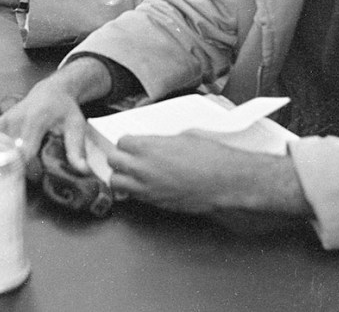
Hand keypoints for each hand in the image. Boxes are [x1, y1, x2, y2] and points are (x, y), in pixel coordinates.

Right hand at [0, 57, 112, 171]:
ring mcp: (5, 119)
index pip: (24, 150)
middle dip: (7, 169)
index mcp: (36, 120)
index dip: (22, 168)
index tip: (25, 181)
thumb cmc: (64, 108)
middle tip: (12, 183)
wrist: (52, 90)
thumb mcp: (76, 125)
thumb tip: (83, 170)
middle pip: (5, 150)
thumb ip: (77, 148)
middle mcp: (16, 119)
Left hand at [107, 133, 310, 216]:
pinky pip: (133, 196)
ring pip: (116, 183)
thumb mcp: (185, 136)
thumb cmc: (211, 158)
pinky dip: (134, 191)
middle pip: (113, 162)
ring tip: (132, 174)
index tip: (133, 143)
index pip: (121, 142)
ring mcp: (146, 187)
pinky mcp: (155, 202)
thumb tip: (156, 143)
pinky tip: (146, 185)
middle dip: (120, 158)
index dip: (128, 142)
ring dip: (122, 176)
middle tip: (128, 157)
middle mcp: (142, 167)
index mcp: (148, 146)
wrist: (225, 182)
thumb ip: (162, 141)